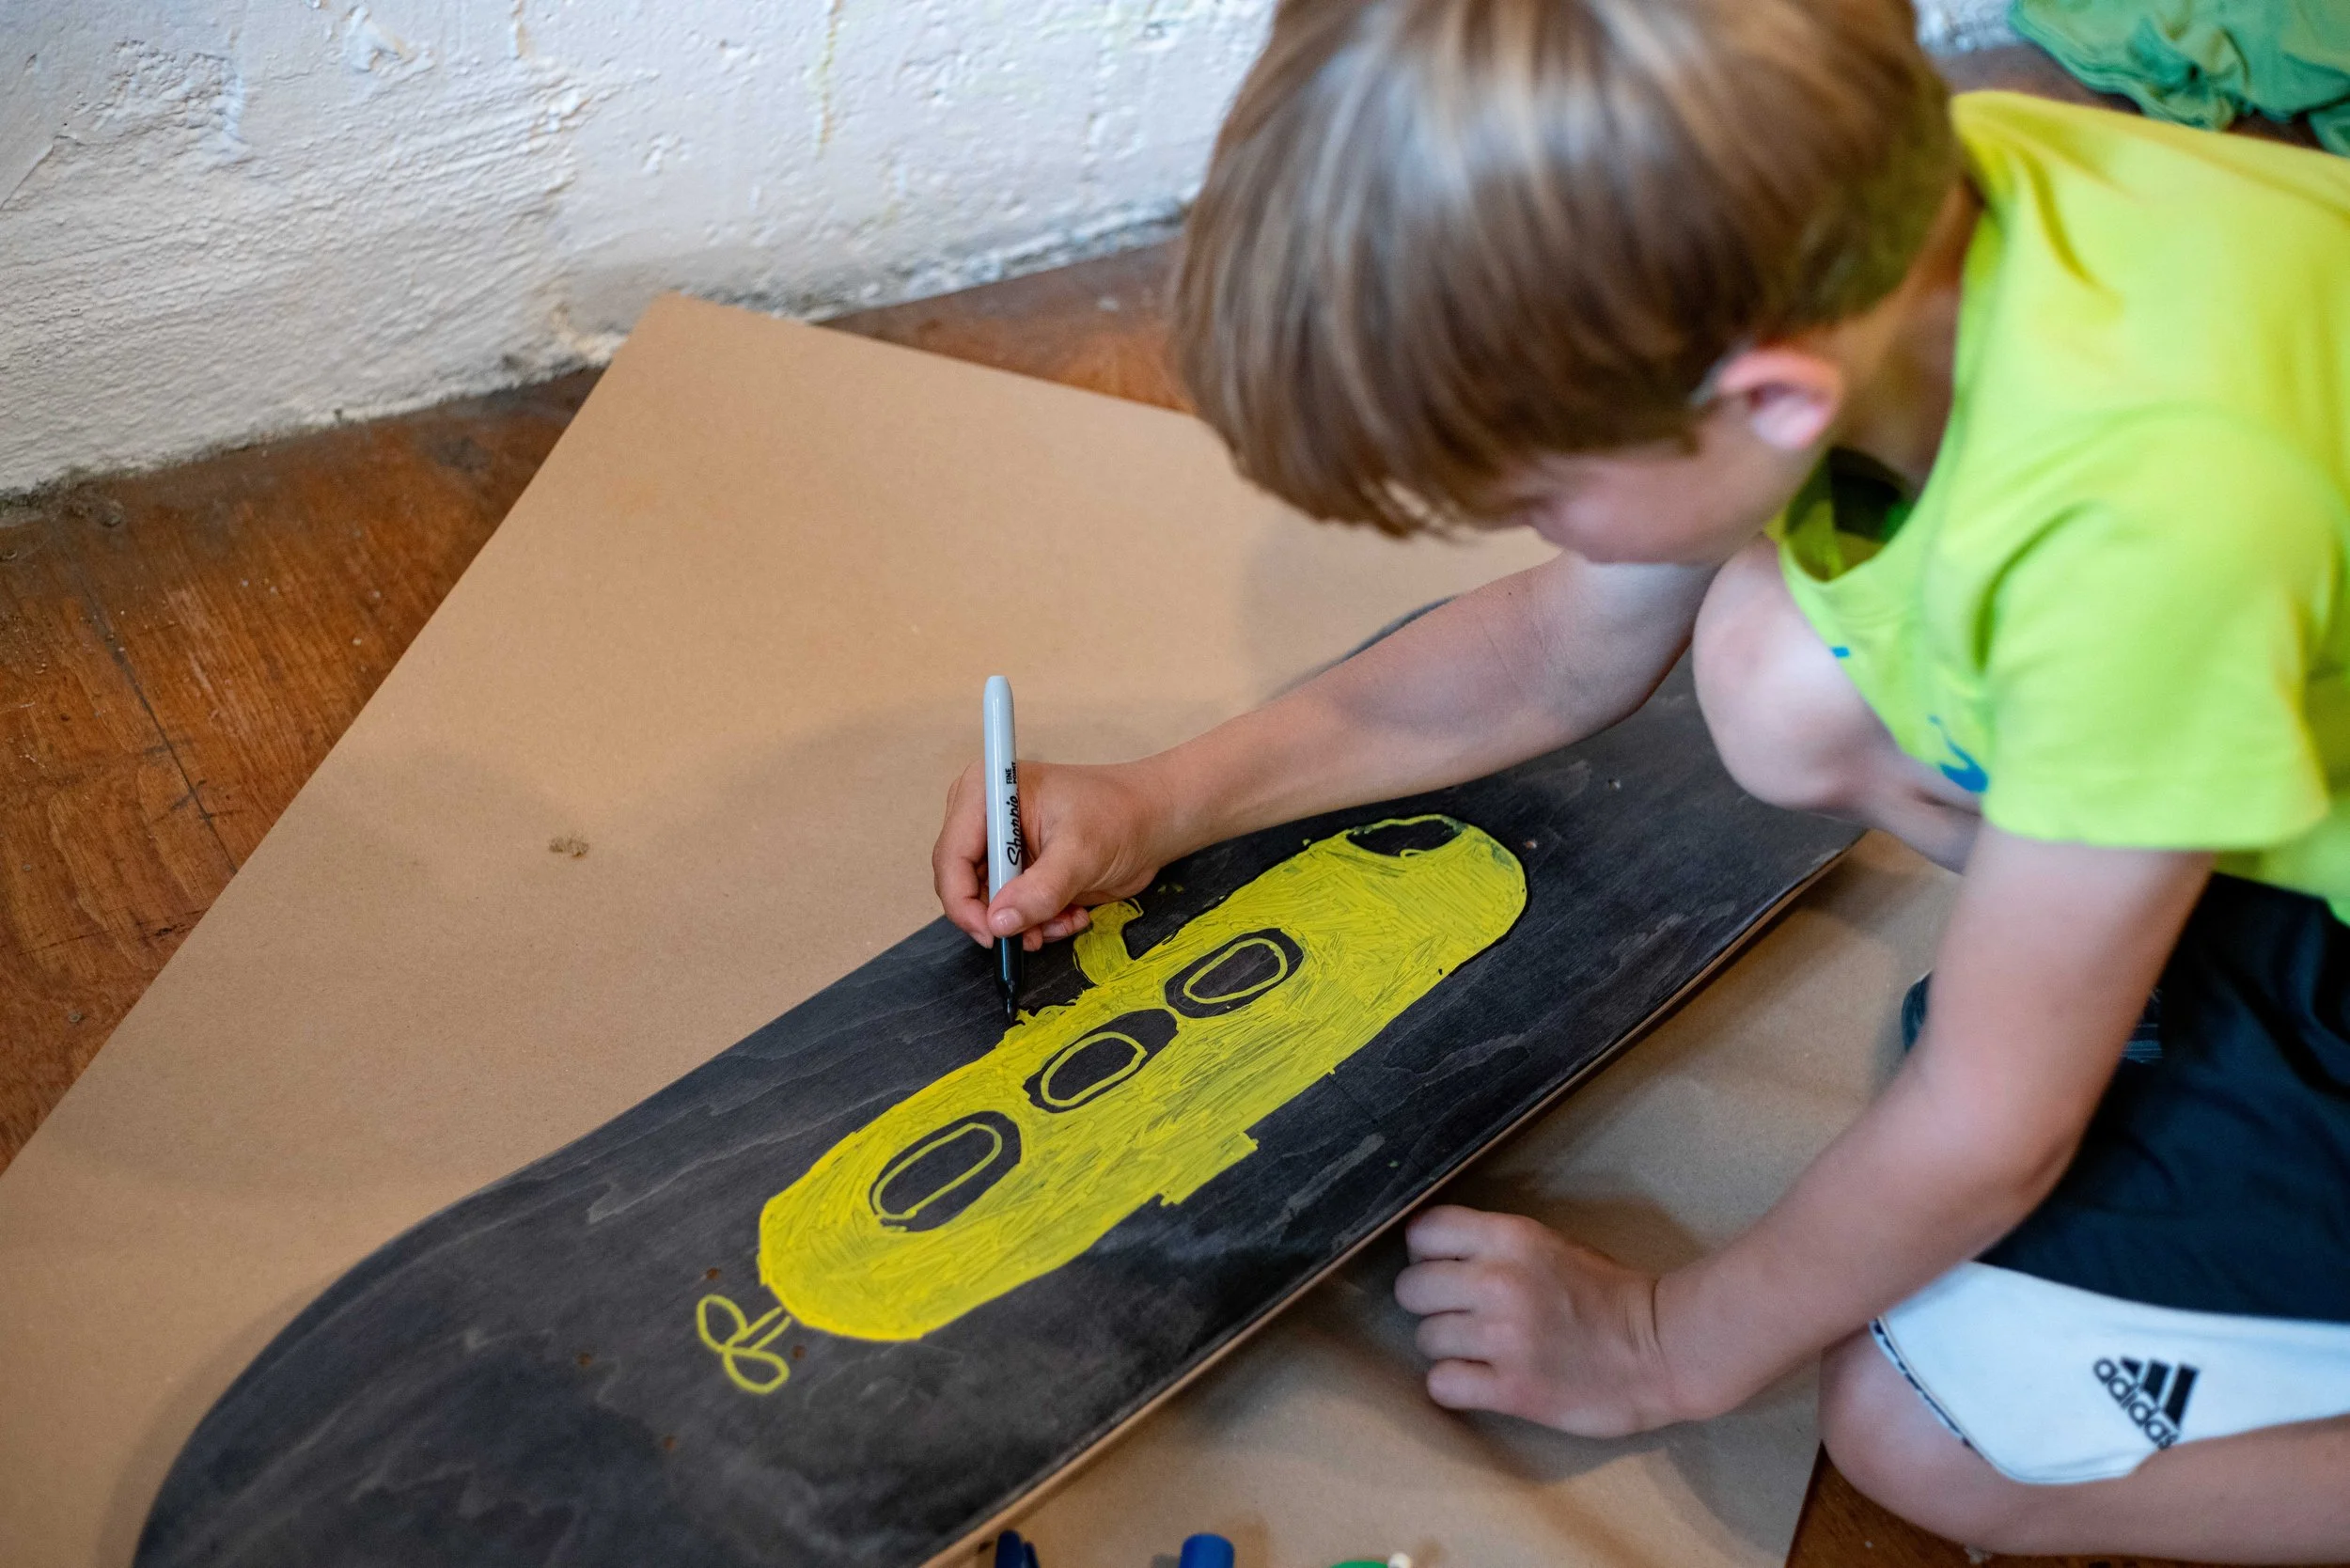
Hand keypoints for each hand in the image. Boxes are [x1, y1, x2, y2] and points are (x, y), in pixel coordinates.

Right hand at [932, 758, 1175, 950]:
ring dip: (1026, 924)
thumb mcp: (1081, 853)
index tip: (993, 934)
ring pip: (988, 905)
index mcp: (986, 792)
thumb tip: (999, 922)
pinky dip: (1037, 922)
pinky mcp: (1017, 869)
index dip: (964, 902)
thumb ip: (1040, 890)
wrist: (1152, 820)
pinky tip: (1070, 914)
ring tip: (1066, 919)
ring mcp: (999, 845)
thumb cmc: (1120, 815)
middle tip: (1037, 934)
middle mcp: (983, 817)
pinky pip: (1010, 911)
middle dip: (1001, 916)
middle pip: (962, 885)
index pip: (952, 856)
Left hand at [1394, 1205, 1688, 1436]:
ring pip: (1424, 1338)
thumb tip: (1442, 1256)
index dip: (1426, 1253)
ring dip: (1445, 1348)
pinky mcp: (1511, 1389)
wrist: (1663, 1348)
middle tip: (1459, 1316)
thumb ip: (1497, 1247)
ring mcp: (1502, 1338)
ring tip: (1478, 1352)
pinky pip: (1441, 1385)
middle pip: (1411, 1288)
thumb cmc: (1611, 1295)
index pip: (1424, 1231)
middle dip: (1430, 1304)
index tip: (1443, 1269)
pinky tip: (1477, 1381)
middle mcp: (1498, 1283)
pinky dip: (1454, 1386)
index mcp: (1510, 1239)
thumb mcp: (1552, 1245)